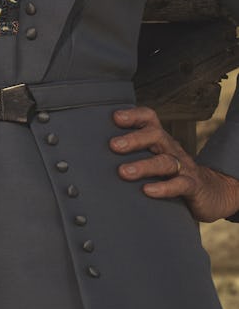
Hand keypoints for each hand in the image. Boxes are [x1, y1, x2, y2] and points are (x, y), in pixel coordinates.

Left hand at [110, 106, 238, 221]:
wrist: (212, 193)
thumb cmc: (173, 175)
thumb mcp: (155, 160)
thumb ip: (132, 155)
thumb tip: (95, 155)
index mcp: (161, 141)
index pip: (150, 119)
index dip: (134, 115)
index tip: (115, 117)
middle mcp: (172, 149)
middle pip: (156, 136)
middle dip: (134, 139)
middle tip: (113, 145)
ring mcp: (184, 168)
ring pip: (165, 161)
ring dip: (143, 166)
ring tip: (123, 172)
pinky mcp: (193, 187)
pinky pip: (180, 184)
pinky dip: (164, 188)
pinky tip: (148, 191)